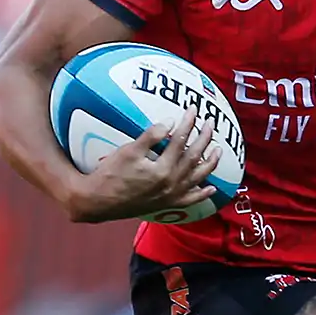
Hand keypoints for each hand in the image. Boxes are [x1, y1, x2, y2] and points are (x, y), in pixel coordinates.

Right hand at [66, 109, 220, 222]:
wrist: (98, 202)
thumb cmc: (110, 174)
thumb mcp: (129, 151)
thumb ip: (151, 136)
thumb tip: (170, 122)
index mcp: (162, 170)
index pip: (180, 141)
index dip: (188, 123)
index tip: (193, 110)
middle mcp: (170, 184)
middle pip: (193, 157)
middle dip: (204, 138)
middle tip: (210, 123)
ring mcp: (170, 196)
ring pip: (197, 178)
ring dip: (209, 164)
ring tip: (218, 151)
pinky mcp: (166, 204)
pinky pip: (189, 200)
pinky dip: (201, 195)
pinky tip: (210, 188)